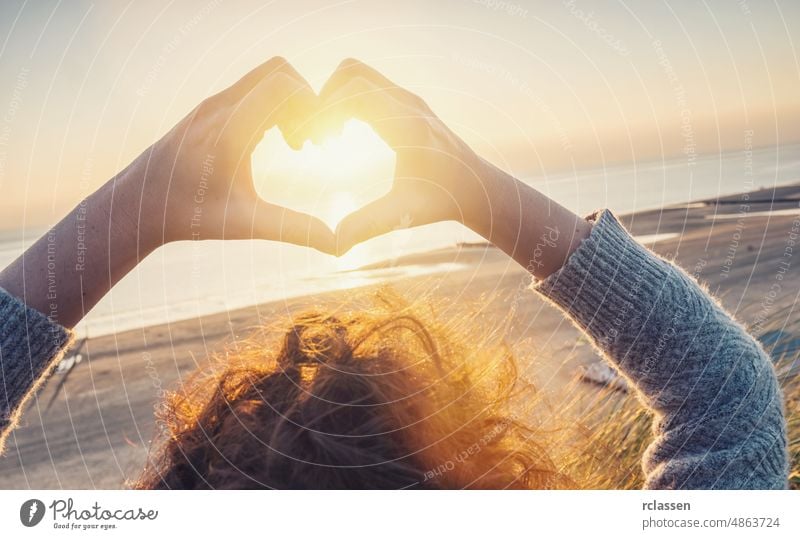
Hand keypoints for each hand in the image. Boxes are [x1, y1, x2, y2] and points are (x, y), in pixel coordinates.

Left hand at [133, 57, 333, 252]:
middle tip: (309, 141)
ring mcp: (212, 104)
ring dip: (289, 102)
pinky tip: (276, 142)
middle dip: (305, 100)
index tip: (315, 144)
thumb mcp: (245, 225)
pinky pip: (251, 90)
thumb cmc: (190, 216)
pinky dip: (273, 106)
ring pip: (265, 77)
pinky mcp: (209, 108)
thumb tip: (337, 245)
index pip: (282, 86)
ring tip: (295, 144)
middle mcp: (219, 108)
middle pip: (278, 72)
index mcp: (229, 131)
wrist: (137, 205)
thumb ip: (293, 229)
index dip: (311, 107)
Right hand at [317, 59, 490, 254]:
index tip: (316, 143)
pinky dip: (348, 100)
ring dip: (335, 98)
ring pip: (357, 74)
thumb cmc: (441, 202)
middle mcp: (408, 102)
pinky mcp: (406, 101)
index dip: (325, 110)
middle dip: (324, 99)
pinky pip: (367, 85)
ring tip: (329, 138)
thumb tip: (335, 245)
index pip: (354, 90)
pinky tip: (345, 136)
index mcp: (407, 125)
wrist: (476, 188)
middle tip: (318, 138)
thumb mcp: (403, 216)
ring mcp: (408, 98)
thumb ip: (368, 225)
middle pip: (350, 71)